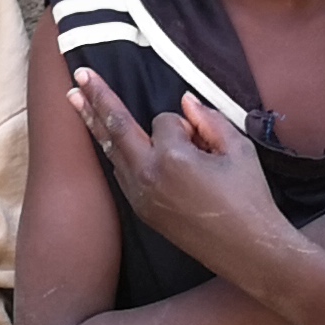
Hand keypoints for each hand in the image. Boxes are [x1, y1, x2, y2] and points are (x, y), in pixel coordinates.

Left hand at [69, 71, 296, 279]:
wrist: (245, 249)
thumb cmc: (249, 197)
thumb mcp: (238, 150)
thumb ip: (209, 120)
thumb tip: (185, 101)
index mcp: (173, 158)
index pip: (164, 121)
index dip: (184, 123)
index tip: (202, 138)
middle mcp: (147, 175)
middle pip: (116, 126)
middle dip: (97, 98)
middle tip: (78, 75)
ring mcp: (139, 195)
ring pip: (111, 150)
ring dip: (94, 123)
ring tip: (75, 99)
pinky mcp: (140, 210)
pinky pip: (120, 172)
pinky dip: (113, 151)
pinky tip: (104, 136)